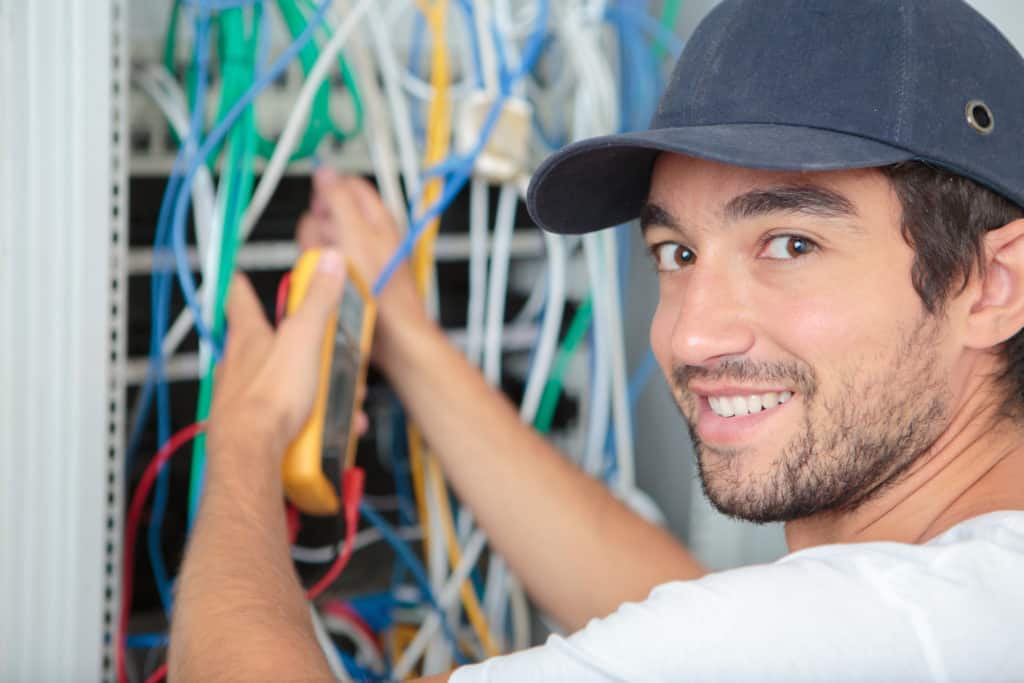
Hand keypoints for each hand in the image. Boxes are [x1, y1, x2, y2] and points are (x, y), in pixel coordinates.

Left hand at [207, 252, 366, 475]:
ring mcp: (246, 399)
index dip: (243, 288)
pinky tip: (321, 431)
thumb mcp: (304, 338)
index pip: (240, 302)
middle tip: (327, 359)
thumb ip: (317, 300)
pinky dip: (310, 424)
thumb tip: (327, 262)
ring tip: (332, 405)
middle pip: (270, 348)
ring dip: (315, 395)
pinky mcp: (257, 428)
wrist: (252, 456)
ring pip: (284, 387)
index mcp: (249, 338)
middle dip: (304, 354)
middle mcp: (240, 367)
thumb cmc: (267, 401)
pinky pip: (289, 419)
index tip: (241, 279)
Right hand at [297, 167, 428, 370]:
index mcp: (376, 217)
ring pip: (322, 242)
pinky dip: (323, 275)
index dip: (328, 194)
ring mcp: (358, 257)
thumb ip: (338, 199)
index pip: (346, 186)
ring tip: (337, 272)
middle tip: (333, 248)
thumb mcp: (356, 235)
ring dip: (319, 255)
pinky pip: (324, 267)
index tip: (323, 213)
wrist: (392, 334)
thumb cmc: (383, 290)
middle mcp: (368, 234)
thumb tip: (325, 171)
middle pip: (327, 215)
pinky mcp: (349, 278)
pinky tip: (332, 286)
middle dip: (320, 231)